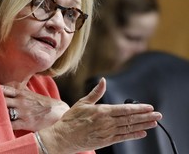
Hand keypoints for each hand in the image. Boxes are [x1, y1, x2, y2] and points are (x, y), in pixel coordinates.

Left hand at [1, 84, 69, 130]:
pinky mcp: (26, 122)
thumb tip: (11, 87)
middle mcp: (20, 101)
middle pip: (1, 99)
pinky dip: (4, 125)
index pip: (4, 89)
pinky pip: (11, 124)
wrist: (58, 112)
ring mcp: (23, 112)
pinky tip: (0, 126)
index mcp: (22, 93)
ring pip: (4, 111)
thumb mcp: (32, 94)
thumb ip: (21, 91)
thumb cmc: (44, 104)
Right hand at [39, 78, 161, 153]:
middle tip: (157, 115)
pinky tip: (141, 133)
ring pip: (129, 128)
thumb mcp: (83, 102)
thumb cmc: (72, 120)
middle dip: (145, 116)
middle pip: (130, 118)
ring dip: (143, 125)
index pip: (125, 109)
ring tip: (153, 123)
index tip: (148, 107)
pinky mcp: (106, 141)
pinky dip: (133, 135)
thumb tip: (103, 81)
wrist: (64, 137)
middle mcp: (107, 122)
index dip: (139, 108)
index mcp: (102, 111)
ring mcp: (108, 133)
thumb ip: (96, 92)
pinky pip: (123, 138)